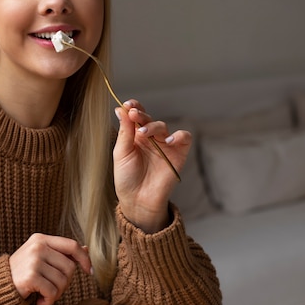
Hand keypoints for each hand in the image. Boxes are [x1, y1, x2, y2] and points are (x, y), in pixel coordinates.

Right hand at [9, 233, 92, 304]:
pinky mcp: (30, 276)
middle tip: (52, 288)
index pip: (72, 245)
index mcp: (41, 239)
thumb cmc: (22, 273)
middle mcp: (37, 247)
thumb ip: (61, 253)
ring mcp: (33, 261)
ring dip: (56, 293)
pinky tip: (38, 300)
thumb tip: (85, 249)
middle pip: (69, 267)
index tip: (89, 271)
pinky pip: (52, 292)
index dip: (84, 259)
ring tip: (44, 294)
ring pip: (62, 281)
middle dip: (65, 283)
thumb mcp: (41, 257)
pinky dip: (48, 300)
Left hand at [113, 101, 191, 231]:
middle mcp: (151, 138)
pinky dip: (178, 136)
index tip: (128, 104)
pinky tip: (167, 141)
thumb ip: (124, 131)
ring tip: (143, 133)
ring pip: (163, 126)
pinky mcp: (178, 154)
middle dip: (141, 115)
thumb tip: (120, 109)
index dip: (134, 107)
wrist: (138, 200)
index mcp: (135, 136)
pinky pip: (184, 138)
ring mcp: (165, 145)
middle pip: (149, 118)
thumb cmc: (127, 178)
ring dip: (154, 126)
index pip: (137, 115)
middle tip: (134, 114)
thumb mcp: (121, 153)